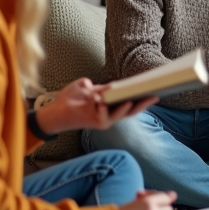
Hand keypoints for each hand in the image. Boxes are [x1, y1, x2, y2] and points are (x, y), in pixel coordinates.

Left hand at [35, 78, 156, 133]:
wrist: (55, 110)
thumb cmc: (71, 99)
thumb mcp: (88, 88)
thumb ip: (100, 87)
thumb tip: (110, 87)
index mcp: (110, 106)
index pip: (130, 103)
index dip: (142, 98)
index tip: (154, 90)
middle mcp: (110, 115)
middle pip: (131, 111)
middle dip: (143, 104)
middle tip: (154, 96)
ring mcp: (104, 120)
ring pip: (121, 115)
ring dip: (127, 107)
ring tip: (134, 99)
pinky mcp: (95, 122)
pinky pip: (104, 116)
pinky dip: (104, 108)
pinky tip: (103, 101)